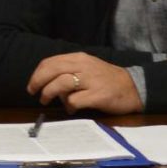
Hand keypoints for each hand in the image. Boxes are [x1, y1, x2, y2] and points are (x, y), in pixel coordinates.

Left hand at [25, 53, 139, 115]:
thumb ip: (69, 72)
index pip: (50, 62)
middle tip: (34, 93)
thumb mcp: (88, 68)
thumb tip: (50, 85)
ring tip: (47, 101)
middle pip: (52, 70)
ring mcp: (91, 80)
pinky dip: (68, 106)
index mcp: (79, 58)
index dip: (37, 74)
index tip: (32, 85)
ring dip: (49, 94)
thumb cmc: (107, 79)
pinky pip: (74, 100)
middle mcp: (84, 66)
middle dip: (38, 82)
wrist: (134, 87)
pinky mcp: (98, 95)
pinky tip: (71, 109)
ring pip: (60, 84)